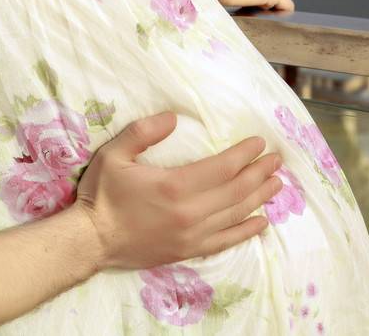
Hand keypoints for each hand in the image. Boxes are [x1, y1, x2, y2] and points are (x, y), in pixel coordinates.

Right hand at [73, 111, 281, 270]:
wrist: (91, 241)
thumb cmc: (102, 194)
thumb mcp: (114, 154)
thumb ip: (143, 132)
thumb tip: (173, 117)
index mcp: (174, 185)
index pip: (222, 167)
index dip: (244, 153)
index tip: (259, 142)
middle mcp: (190, 212)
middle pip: (236, 190)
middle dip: (259, 172)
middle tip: (277, 160)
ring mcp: (192, 235)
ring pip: (236, 214)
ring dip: (259, 198)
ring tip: (276, 184)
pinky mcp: (188, 251)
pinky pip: (226, 241)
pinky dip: (246, 231)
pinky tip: (261, 222)